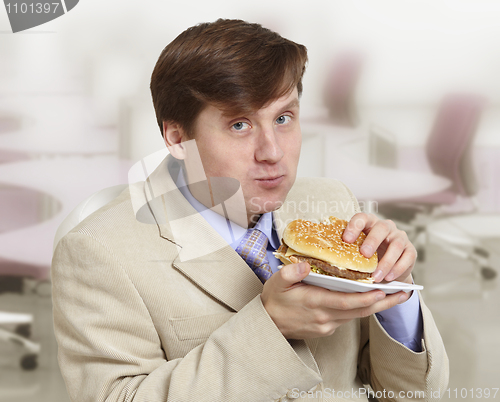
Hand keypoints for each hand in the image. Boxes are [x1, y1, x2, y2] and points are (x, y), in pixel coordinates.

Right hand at [261, 262, 410, 339]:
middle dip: (384, 302)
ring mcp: (327, 325)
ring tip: (394, 294)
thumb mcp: (276, 282)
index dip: (367, 298)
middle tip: (404, 293)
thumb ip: (290, 273)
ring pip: (357, 316)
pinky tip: (370, 300)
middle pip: (360, 311)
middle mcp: (325, 317)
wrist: (267, 325)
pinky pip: (348, 318)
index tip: (384, 290)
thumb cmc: (273, 300)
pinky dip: (362, 309)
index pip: (346, 302)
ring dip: (376, 306)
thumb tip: (305, 265)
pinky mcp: (326, 329)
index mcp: (314, 303)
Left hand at [342, 213, 416, 283]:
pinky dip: (397, 268)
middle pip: (381, 228)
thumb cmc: (368, 256)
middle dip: (372, 241)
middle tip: (364, 254)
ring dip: (385, 262)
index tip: (346, 239)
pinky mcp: (410, 250)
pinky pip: (407, 257)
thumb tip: (331, 258)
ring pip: (395, 245)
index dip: (354, 226)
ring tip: (376, 276)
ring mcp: (399, 237)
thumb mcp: (357, 250)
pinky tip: (388, 277)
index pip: (362, 218)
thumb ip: (349, 250)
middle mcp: (386, 227)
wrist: (389, 267)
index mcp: (369, 223)